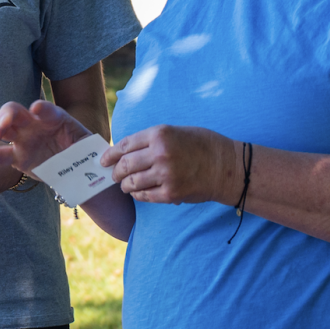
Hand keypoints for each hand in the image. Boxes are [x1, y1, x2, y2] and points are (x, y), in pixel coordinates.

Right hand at [0, 100, 91, 172]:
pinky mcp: (17, 158)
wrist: (77, 171)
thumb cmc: (82, 152)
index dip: (40, 108)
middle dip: (7, 114)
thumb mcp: (87, 144)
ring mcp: (23, 140)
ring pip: (3, 128)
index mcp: (52, 118)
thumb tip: (83, 144)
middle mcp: (34, 125)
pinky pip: (1, 154)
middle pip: (15, 112)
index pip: (44, 109)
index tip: (36, 109)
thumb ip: (83, 141)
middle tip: (5, 123)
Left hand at [104, 125, 238, 204]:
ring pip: (132, 183)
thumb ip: (151, 140)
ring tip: (125, 185)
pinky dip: (138, 195)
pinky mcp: (171, 193)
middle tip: (113, 175)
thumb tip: (124, 151)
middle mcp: (160, 154)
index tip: (103, 160)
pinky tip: (138, 192)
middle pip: (125, 165)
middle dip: (115, 172)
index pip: (125, 145)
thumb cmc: (201, 145)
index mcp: (160, 134)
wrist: (227, 166)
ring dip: (125, 185)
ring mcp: (166, 175)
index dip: (110, 154)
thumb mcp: (175, 132)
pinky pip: (145, 196)